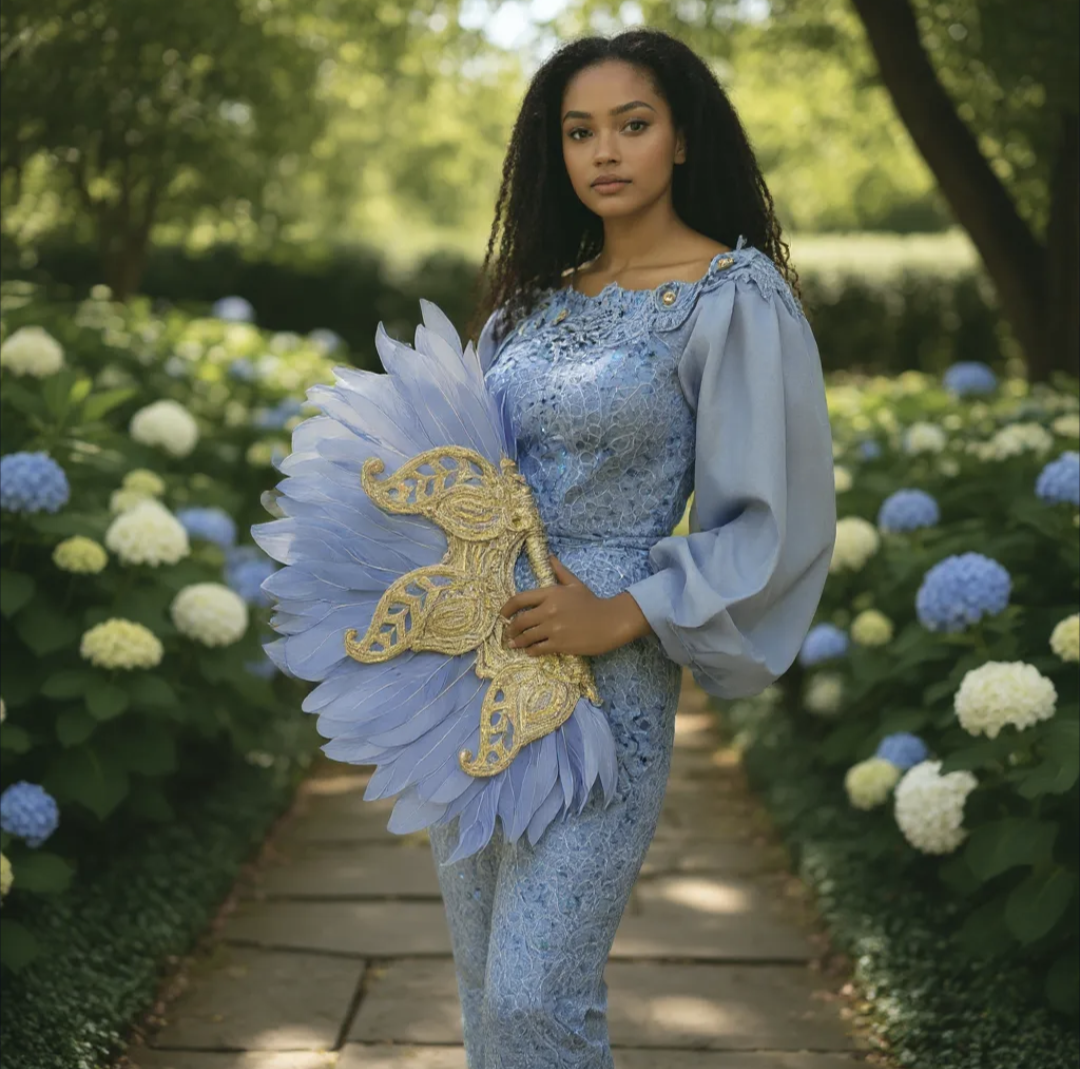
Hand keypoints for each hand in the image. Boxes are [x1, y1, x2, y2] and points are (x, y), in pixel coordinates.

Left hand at [499, 554, 637, 657]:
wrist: (611, 621)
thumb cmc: (592, 602)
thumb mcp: (575, 584)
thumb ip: (559, 572)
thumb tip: (550, 556)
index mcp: (551, 593)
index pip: (520, 599)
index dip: (506, 608)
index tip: (503, 615)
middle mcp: (548, 610)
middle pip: (520, 621)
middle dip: (511, 629)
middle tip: (509, 633)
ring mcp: (553, 628)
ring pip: (526, 637)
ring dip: (518, 642)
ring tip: (514, 645)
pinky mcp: (559, 644)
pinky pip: (537, 649)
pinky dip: (531, 651)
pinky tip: (530, 651)